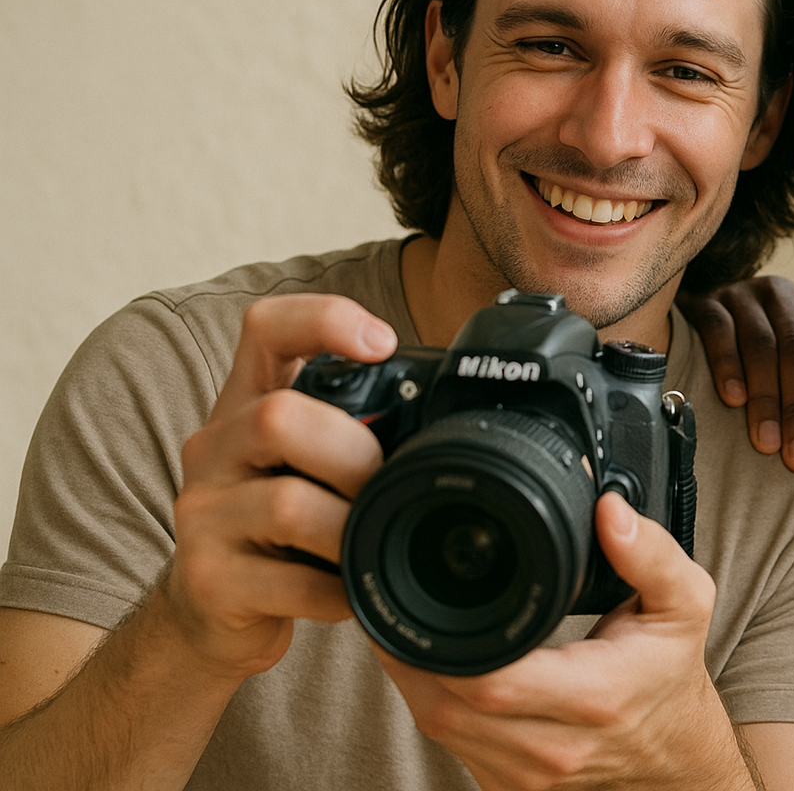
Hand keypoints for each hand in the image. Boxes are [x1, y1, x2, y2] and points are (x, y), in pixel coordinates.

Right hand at [166, 294, 396, 679]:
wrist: (208, 616)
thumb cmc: (278, 529)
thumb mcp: (305, 464)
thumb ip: (352, 431)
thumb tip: (449, 424)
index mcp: (245, 406)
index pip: (266, 329)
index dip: (323, 320)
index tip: (383, 344)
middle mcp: (214, 449)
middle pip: (278, 417)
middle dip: (354, 452)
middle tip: (382, 486)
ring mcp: (202, 516)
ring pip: (288, 504)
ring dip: (351, 528)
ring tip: (369, 543)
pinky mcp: (208, 581)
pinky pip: (292, 583)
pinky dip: (339, 590)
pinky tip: (349, 592)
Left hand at [377, 493, 752, 790]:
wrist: (676, 756)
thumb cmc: (670, 674)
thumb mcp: (682, 604)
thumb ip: (650, 554)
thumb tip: (608, 510)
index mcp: (594, 696)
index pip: (492, 680)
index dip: (437, 644)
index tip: (417, 596)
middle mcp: (556, 748)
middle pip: (447, 707)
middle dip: (409, 654)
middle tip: (390, 602)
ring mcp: (528, 778)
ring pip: (439, 729)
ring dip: (412, 679)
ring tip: (402, 627)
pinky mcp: (509, 790)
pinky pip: (450, 746)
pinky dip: (433, 703)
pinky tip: (431, 666)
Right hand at [677, 277, 793, 471]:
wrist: (703, 315)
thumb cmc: (766, 349)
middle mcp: (780, 295)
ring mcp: (741, 294)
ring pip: (761, 343)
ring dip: (766, 396)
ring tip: (766, 441)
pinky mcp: (704, 301)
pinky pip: (719, 330)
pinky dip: (727, 365)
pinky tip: (733, 399)